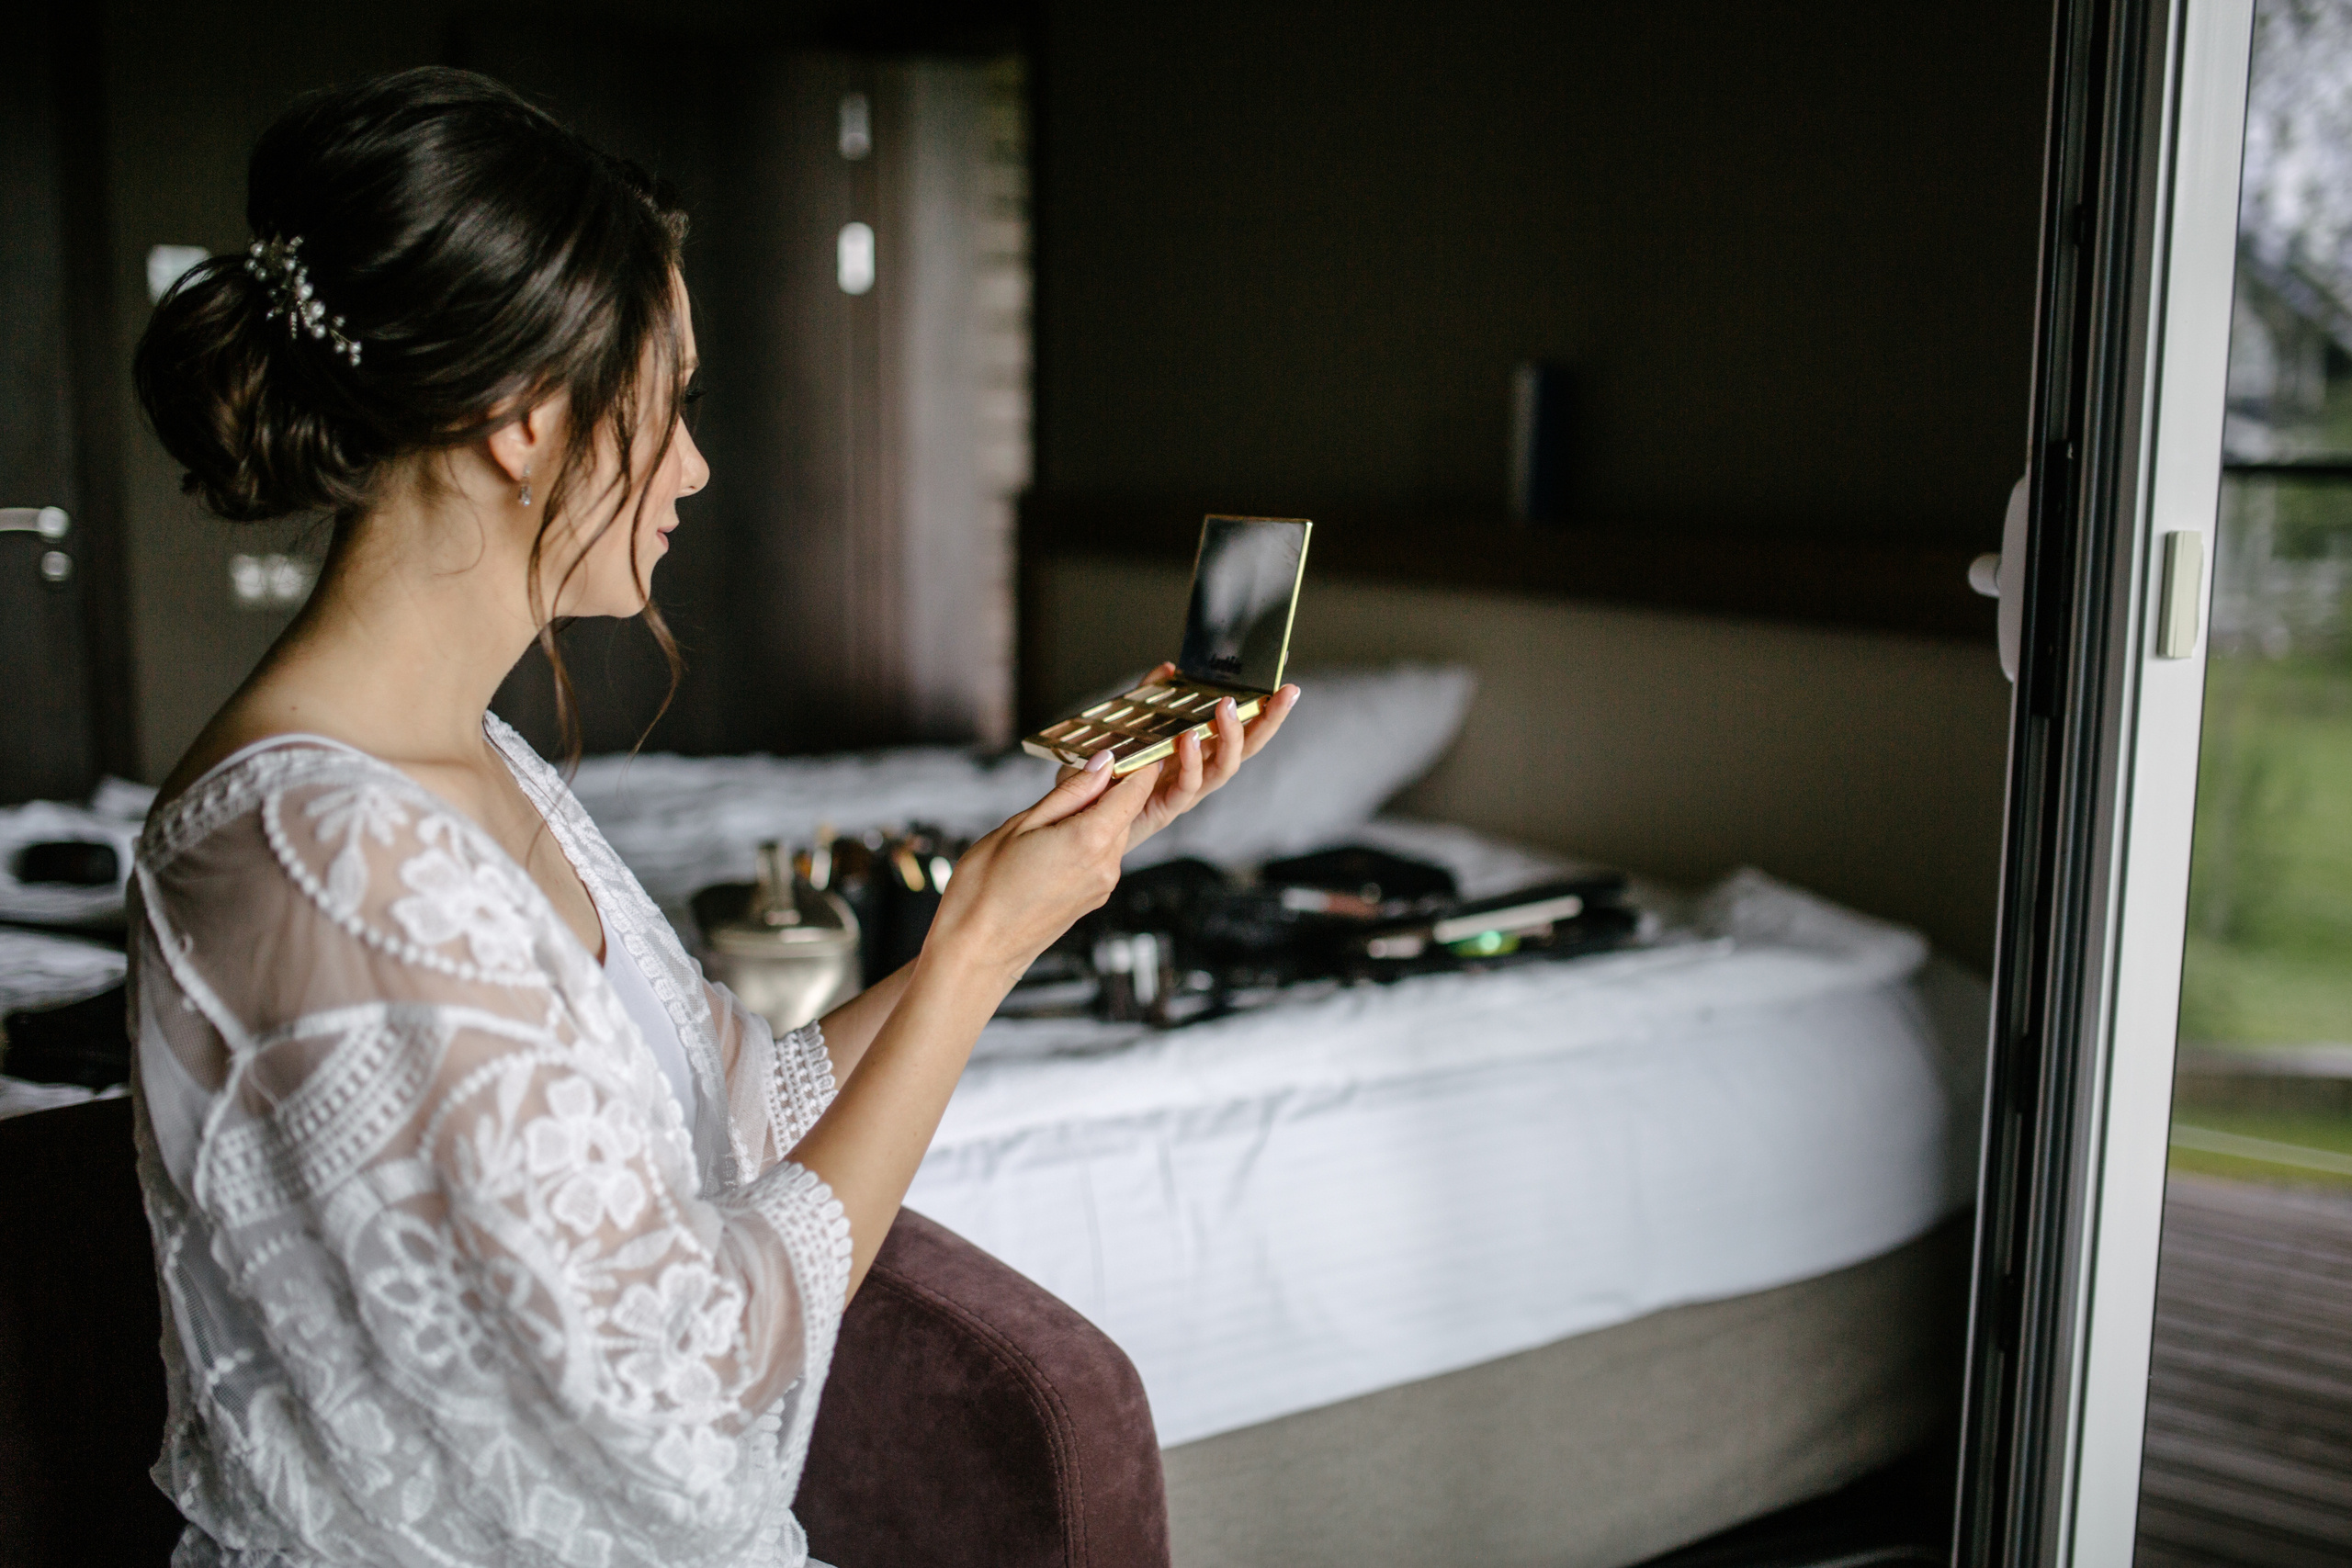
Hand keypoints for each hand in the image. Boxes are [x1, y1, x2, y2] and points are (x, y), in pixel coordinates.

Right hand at [924, 754, 1161, 986]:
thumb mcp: (1020, 825)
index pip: (1136, 789)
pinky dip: (1086, 838)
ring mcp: (1103, 885)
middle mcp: (1107, 864)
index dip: (1137, 761)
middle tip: (1074, 770)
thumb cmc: (984, 888)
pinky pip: (1100, 855)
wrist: (976, 953)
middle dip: (1108, 785)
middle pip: (1126, 809)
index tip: (1130, 740)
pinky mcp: (1093, 898)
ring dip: (1093, 813)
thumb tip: (1103, 764)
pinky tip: (1050, 840)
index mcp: (1091, 839)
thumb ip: (1068, 794)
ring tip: (1051, 809)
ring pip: (1113, 832)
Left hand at [1061, 662, 1300, 852]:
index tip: (1284, 684)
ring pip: (1224, 768)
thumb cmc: (1106, 774)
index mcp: (1198, 752)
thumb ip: (1147, 698)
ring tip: (1227, 708)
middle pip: (1246, 747)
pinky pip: (1187, 786)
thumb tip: (1168, 669)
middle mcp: (1200, 772)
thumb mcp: (1126, 727)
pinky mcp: (1166, 808)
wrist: (1080, 819)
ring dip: (1231, 737)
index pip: (1240, 728)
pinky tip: (1187, 740)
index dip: (1265, 709)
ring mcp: (1186, 791)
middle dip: (1269, 721)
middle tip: (1285, 694)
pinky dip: (1191, 763)